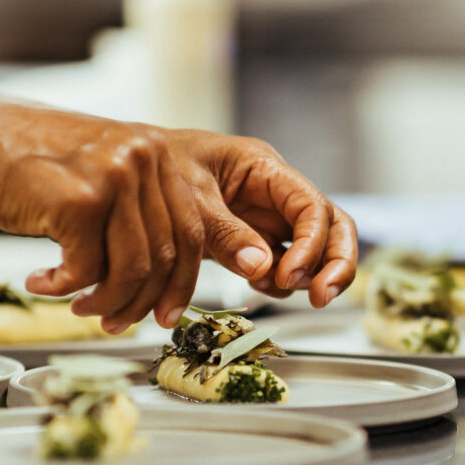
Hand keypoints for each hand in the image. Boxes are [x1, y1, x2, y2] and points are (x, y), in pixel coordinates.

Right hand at [0, 106, 356, 331]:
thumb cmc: (35, 169)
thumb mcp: (104, 180)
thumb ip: (141, 215)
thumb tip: (169, 279)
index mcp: (160, 154)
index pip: (193, 232)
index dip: (182, 283)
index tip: (168, 314)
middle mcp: (145, 158)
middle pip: (169, 254)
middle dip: (145, 301)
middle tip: (118, 323)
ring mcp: (115, 175)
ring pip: (133, 267)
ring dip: (107, 301)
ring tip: (81, 308)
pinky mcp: (80, 198)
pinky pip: (88, 266)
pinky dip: (66, 287)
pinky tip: (44, 283)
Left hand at [162, 128, 357, 303]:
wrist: (129, 175)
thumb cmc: (157, 167)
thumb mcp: (189, 197)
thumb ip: (226, 232)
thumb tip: (262, 266)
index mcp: (264, 169)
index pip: (311, 205)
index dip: (311, 243)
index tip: (291, 274)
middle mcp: (276, 193)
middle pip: (333, 226)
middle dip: (335, 263)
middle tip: (320, 297)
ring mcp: (269, 218)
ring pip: (316, 249)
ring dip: (307, 276)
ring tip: (271, 285)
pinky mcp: (256, 242)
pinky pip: (284, 265)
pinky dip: (279, 282)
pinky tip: (257, 283)